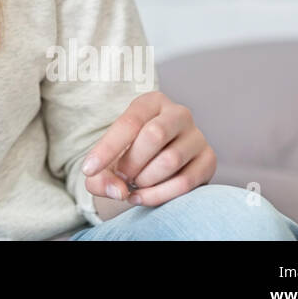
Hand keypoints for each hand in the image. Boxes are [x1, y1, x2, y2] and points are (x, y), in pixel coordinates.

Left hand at [81, 91, 216, 207]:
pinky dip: (159, 195)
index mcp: (151, 102)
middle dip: (131, 162)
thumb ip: (102, 176)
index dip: (106, 148)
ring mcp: (197, 136)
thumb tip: (118, 190)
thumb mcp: (109, 160)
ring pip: (170, 160)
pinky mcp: (208, 160)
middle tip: (121, 176)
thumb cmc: (128, 155)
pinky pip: (185, 182)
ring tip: (133, 184)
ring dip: (145, 179)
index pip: (129, 122)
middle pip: (154, 135)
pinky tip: (142, 197)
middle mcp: (178, 113)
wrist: (156, 162)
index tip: (88, 170)